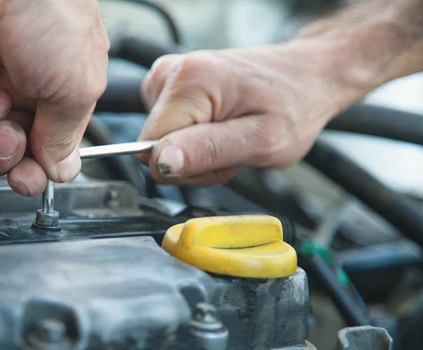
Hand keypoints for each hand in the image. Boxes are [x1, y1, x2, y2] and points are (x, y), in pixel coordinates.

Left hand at [0, 0, 108, 194]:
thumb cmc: (52, 17)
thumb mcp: (76, 87)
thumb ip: (65, 136)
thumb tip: (60, 170)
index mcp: (62, 97)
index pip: (47, 152)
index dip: (37, 172)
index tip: (30, 179)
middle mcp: (25, 94)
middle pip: (8, 152)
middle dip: (6, 154)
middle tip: (10, 137)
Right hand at [138, 44, 358, 184]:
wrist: (308, 76)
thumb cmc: (294, 106)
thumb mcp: (260, 141)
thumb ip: (206, 151)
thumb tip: (160, 163)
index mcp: (191, 81)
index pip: (151, 149)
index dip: (186, 167)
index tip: (221, 159)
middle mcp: (173, 71)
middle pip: (153, 146)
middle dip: (191, 161)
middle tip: (231, 149)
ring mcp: (170, 75)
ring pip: (158, 141)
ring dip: (194, 152)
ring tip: (230, 136)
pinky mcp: (171, 83)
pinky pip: (165, 128)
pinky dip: (192, 137)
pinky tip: (219, 127)